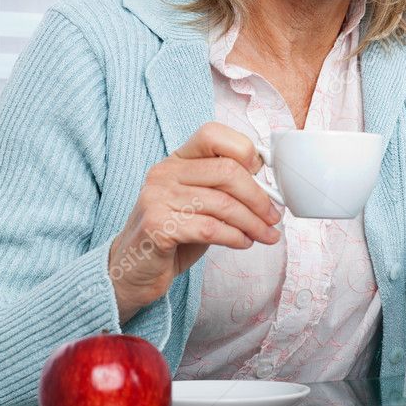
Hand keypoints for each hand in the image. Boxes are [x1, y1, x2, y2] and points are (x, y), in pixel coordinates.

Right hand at [108, 122, 281, 322]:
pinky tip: (243, 243)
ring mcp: (158, 198)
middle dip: (258, 197)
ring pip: (223, 203)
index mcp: (176, 160)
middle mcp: (164, 173)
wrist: (133, 270)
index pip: (213, 134)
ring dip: (252, 223)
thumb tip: (265, 176)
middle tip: (273, 217)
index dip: (244, 151)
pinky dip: (235, 237)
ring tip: (265, 235)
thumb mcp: (200, 202)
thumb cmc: (173, 235)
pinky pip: (210, 228)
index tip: (263, 178)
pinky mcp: (157, 226)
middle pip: (227, 171)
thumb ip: (224, 187)